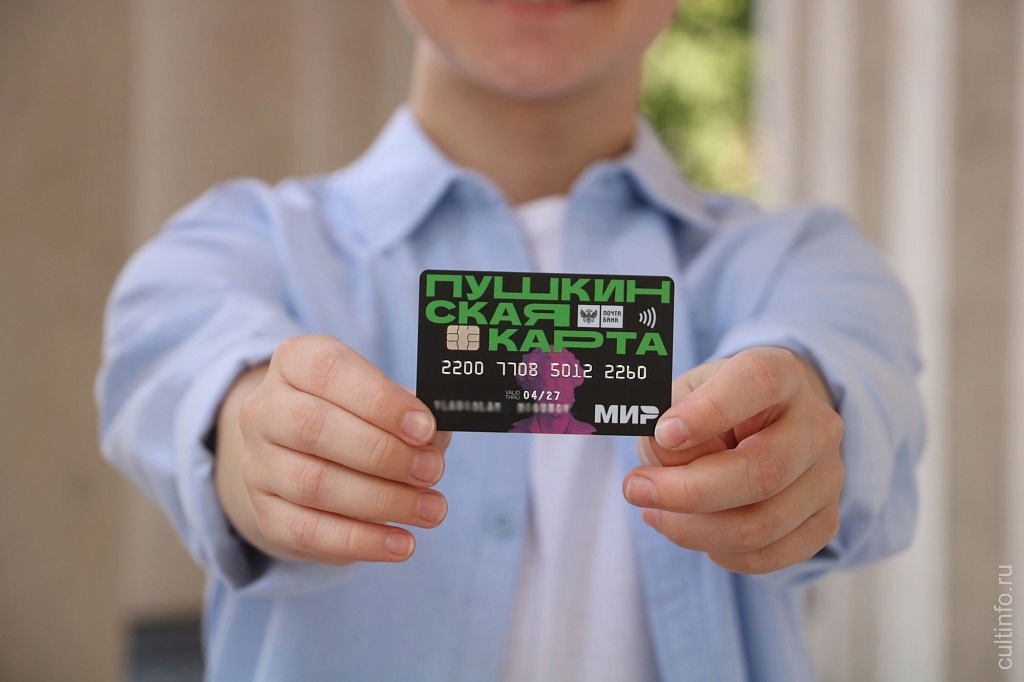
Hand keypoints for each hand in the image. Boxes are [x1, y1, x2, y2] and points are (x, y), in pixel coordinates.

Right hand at [217, 335, 450, 565]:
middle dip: (384, 454)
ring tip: (431, 510)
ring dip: (382, 501)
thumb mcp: (382, 400)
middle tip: (432, 471)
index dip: (380, 401)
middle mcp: (265, 409)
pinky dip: (362, 541)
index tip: (425, 427)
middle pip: (314, 428)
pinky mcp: (266, 511)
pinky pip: (309, 531)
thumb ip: (411, 414)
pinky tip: (401, 543)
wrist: (302, 455)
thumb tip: (437, 438)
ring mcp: (257, 462)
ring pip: (313, 484)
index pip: (329, 371)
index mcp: (296, 362)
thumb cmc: (357, 417)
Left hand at [622, 347, 843, 573]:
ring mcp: (828, 475)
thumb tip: (666, 463)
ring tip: (655, 513)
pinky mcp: (824, 518)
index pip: (757, 383)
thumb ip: (668, 422)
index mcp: (780, 373)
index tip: (664, 432)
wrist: (761, 425)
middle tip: (636, 489)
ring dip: (694, 529)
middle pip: (762, 471)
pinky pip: (771, 554)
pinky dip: (722, 552)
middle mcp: (815, 423)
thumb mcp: (681, 397)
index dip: (709, 411)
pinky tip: (696, 532)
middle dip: (686, 491)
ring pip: (762, 524)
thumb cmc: (709, 408)